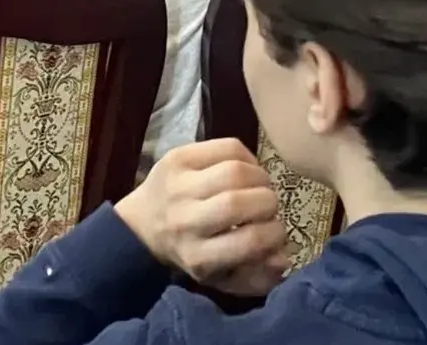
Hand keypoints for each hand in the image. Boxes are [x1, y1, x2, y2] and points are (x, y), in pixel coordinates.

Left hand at [114, 139, 288, 296]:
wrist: (143, 224)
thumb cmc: (192, 251)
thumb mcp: (221, 278)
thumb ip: (256, 277)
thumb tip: (283, 257)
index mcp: (199, 256)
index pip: (250, 240)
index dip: (275, 233)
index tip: (277, 230)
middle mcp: (187, 220)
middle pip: (240, 202)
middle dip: (268, 202)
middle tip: (269, 205)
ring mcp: (179, 185)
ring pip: (234, 171)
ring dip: (260, 177)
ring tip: (260, 186)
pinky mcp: (177, 157)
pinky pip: (224, 147)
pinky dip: (246, 156)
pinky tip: (246, 168)